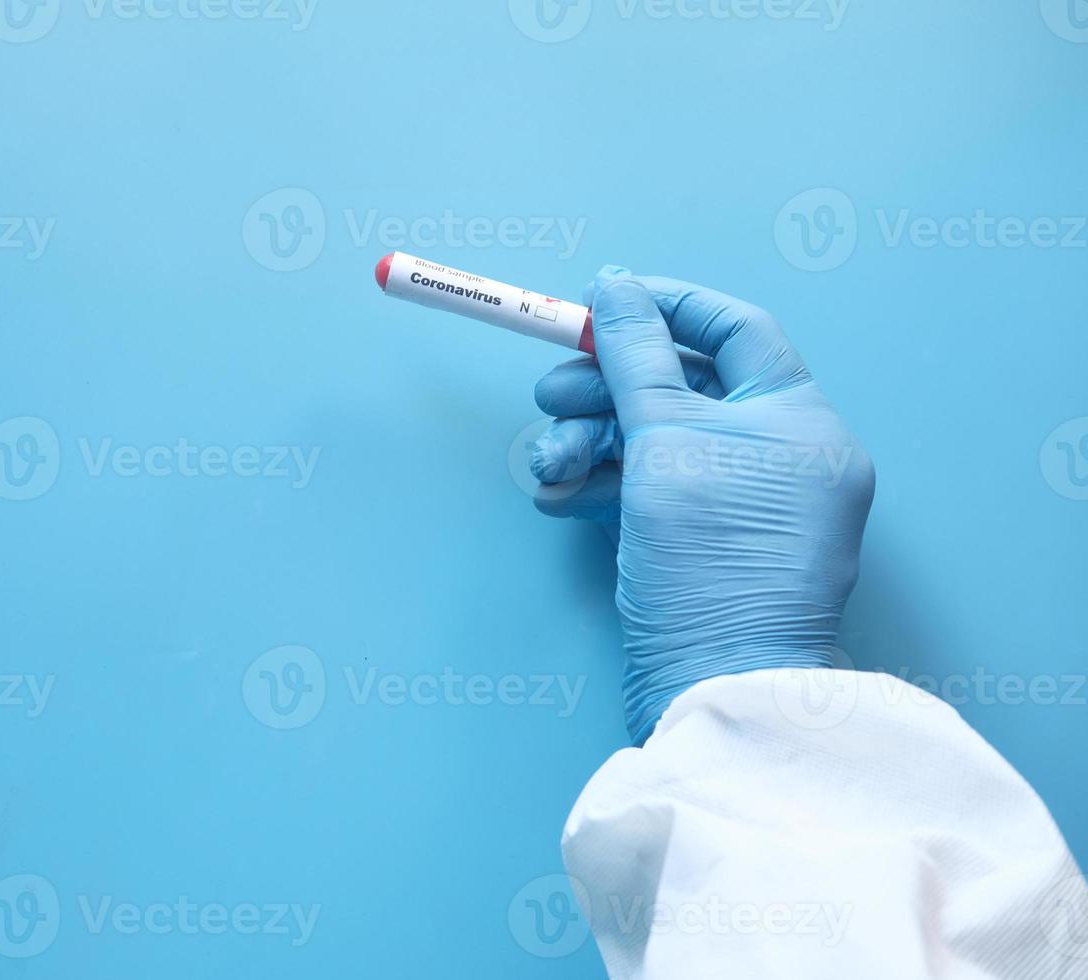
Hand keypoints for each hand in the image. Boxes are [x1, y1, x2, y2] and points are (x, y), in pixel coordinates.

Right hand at [529, 267, 874, 743]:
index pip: (735, 330)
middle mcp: (779, 456)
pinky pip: (649, 491)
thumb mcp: (664, 440)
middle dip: (603, 387)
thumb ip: (634, 356)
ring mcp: (740, 505)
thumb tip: (614, 284)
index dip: (665, 307)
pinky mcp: (702, 545)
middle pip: (680, 387)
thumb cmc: (708, 559)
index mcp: (798, 419)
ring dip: (588, 443)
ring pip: (653, 442)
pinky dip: (600, 487)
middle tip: (545, 391)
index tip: (599, 299)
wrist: (713, 687)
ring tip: (544, 466)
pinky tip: (557, 498)